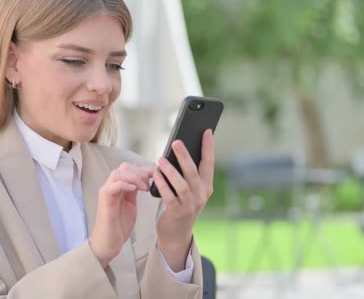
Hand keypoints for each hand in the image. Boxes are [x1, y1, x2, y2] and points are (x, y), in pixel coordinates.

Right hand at [89, 162, 153, 267]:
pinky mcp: (104, 200)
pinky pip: (113, 186)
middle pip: (124, 167)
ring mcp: (106, 192)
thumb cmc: (118, 226)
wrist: (108, 242)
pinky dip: (125, 184)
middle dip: (140, 171)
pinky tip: (135, 190)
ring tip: (144, 187)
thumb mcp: (131, 205)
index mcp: (118, 187)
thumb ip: (134, 192)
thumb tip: (145, 180)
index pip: (129, 168)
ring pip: (118, 173)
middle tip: (150, 181)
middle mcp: (111, 186)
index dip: (143, 169)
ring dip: (134, 177)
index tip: (155, 174)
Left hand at [154, 129, 213, 270]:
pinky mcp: (177, 212)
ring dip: (171, 171)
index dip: (208, 147)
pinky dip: (162, 185)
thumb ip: (187, 173)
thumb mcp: (190, 189)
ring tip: (160, 160)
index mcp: (206, 186)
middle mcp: (201, 194)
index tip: (206, 130)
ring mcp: (190, 205)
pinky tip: (155, 175)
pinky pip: (169, 196)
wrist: (177, 233)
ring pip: (182, 185)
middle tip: (176, 142)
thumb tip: (179, 149)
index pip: (209, 163)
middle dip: (185, 156)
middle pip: (194, 172)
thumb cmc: (181, 204)